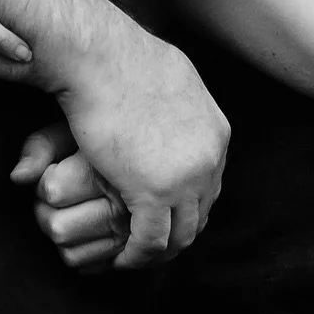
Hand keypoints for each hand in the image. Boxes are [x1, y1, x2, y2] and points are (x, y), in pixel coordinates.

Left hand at [10, 123, 130, 270]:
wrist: (149, 154)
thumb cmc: (103, 137)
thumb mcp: (73, 130)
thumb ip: (41, 147)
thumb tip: (17, 177)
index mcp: (110, 173)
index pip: (53, 191)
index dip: (44, 180)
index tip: (55, 169)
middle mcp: (125, 209)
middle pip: (58, 228)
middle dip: (45, 211)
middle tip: (53, 194)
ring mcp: (132, 238)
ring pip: (71, 253)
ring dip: (59, 234)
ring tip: (66, 211)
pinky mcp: (132, 255)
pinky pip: (89, 267)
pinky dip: (77, 252)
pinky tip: (80, 229)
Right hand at [51, 29, 226, 268]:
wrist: (97, 55)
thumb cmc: (119, 56)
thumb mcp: (171, 76)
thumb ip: (183, 103)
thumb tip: (177, 105)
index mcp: (216, 131)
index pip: (210, 182)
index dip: (187, 201)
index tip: (163, 212)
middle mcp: (210, 157)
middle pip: (200, 210)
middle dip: (177, 229)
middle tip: (150, 242)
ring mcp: (185, 177)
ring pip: (181, 233)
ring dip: (160, 251)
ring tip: (136, 256)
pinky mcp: (153, 191)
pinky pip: (151, 240)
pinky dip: (137, 255)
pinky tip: (122, 258)